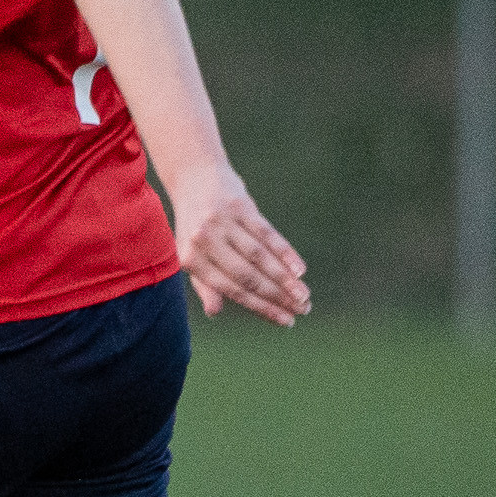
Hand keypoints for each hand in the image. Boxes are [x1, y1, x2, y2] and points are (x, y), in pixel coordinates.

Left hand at [168, 164, 310, 324]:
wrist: (192, 175)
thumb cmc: (194, 223)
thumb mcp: (190, 252)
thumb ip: (203, 283)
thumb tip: (214, 312)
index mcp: (190, 259)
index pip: (232, 289)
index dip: (261, 307)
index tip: (285, 321)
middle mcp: (204, 241)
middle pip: (248, 275)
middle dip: (278, 297)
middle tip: (303, 310)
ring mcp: (222, 222)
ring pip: (260, 257)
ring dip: (286, 279)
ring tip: (305, 296)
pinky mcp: (240, 206)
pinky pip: (267, 233)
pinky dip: (286, 253)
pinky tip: (300, 270)